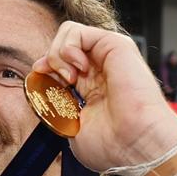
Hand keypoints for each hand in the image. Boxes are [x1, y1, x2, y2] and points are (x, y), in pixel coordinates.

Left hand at [31, 21, 176, 171]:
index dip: (44, 71)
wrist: (137, 144)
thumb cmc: (112, 145)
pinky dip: (67, 49)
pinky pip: (76, 31)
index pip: (56, 65)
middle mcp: (98, 69)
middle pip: (60, 46)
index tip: (43, 87)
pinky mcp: (114, 45)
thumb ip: (55, 103)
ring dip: (57, 55)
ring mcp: (106, 56)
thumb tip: (39, 80)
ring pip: (66, 33)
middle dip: (49, 62)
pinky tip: (78, 70)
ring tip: (70, 78)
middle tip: (59, 84)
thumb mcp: (70, 127)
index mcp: (89, 87)